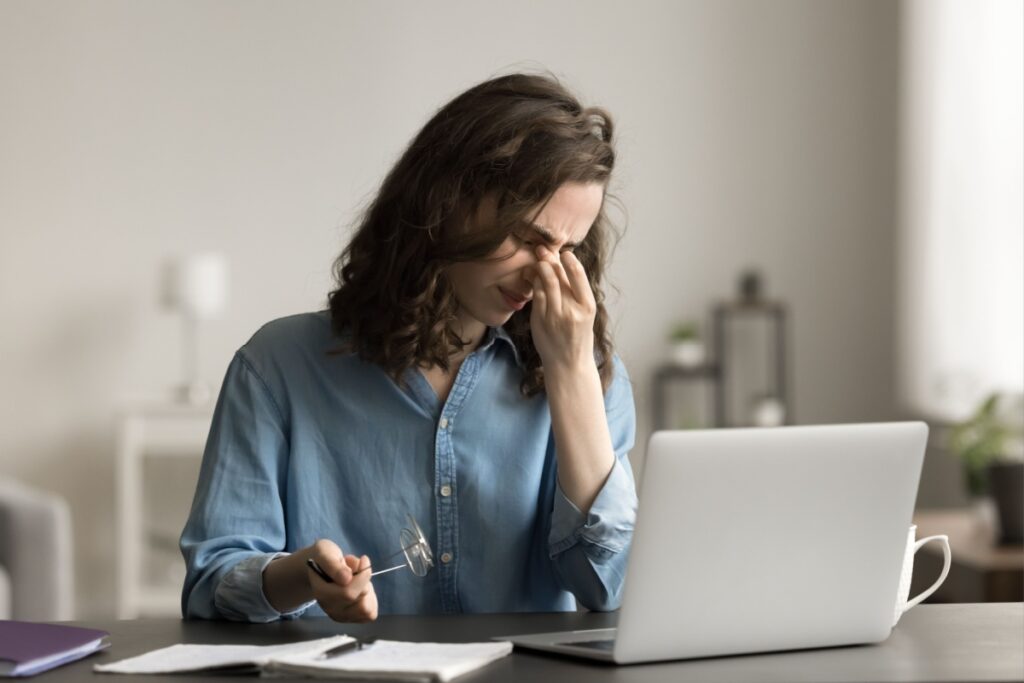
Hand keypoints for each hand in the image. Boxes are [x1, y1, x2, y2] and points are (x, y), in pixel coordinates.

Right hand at [306, 539, 378, 622]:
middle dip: (364, 580)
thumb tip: (346, 578)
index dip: (362, 575)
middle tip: (357, 568)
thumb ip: (333, 565)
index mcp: (321, 592)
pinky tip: (361, 590)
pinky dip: (370, 600)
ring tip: (357, 580)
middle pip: (358, 598)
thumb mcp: (326, 553)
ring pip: (366, 609)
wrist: (321, 567)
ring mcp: (340, 616)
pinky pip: (370, 614)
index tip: (364, 559)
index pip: (348, 592)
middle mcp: (329, 608)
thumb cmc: (324, 558)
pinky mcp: (350, 618)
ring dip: (367, 590)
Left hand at [529, 245, 596, 371]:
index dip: (569, 260)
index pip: (578, 275)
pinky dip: (533, 282)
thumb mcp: (584, 314)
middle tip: (542, 248)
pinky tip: (531, 276)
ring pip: (546, 282)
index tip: (564, 252)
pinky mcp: (540, 320)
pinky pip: (536, 295)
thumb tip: (563, 264)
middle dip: (550, 258)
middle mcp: (572, 310)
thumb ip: (575, 292)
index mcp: (587, 306)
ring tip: (537, 259)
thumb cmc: (577, 336)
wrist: (568, 365)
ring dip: (540, 267)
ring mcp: (554, 315)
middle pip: (559, 275)